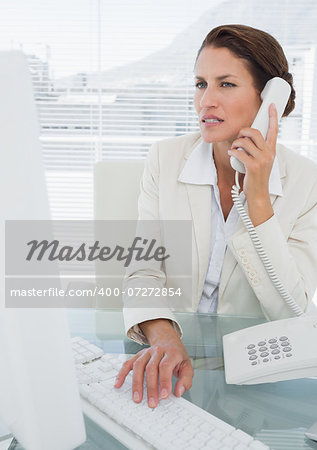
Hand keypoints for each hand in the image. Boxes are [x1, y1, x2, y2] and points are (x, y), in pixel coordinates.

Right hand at [114, 319, 193, 407]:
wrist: (168, 341)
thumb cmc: (177, 357)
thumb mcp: (187, 366)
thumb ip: (185, 380)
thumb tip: (178, 392)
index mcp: (171, 353)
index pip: (165, 366)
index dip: (164, 381)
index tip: (163, 395)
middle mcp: (157, 351)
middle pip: (151, 368)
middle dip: (150, 387)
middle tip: (152, 402)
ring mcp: (146, 353)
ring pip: (139, 366)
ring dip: (136, 383)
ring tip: (137, 398)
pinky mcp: (138, 355)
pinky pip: (128, 363)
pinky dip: (122, 373)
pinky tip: (119, 383)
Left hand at [228, 103, 277, 225]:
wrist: (258, 194)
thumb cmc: (256, 178)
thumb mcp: (261, 161)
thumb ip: (257, 150)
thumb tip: (246, 138)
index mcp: (271, 150)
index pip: (274, 130)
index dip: (273, 117)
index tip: (272, 106)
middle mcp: (269, 153)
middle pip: (255, 132)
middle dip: (244, 131)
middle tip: (239, 137)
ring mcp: (262, 160)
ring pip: (245, 142)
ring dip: (236, 143)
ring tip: (234, 148)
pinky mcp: (253, 166)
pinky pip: (239, 152)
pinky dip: (233, 152)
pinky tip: (232, 153)